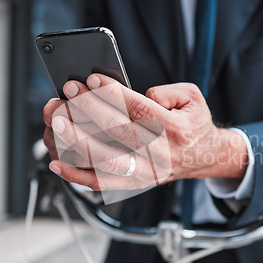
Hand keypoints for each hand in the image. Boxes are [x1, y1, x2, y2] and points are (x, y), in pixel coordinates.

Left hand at [43, 74, 247, 190]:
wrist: (205, 157)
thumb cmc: (193, 124)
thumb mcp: (192, 97)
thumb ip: (165, 91)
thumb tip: (132, 94)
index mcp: (175, 129)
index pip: (138, 109)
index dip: (112, 93)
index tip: (91, 79)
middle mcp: (161, 154)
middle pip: (118, 132)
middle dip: (89, 108)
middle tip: (69, 92)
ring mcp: (146, 172)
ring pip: (105, 161)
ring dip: (77, 141)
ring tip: (58, 122)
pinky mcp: (135, 183)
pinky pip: (102, 183)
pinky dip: (77, 175)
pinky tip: (57, 161)